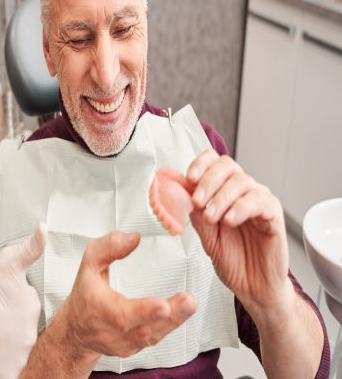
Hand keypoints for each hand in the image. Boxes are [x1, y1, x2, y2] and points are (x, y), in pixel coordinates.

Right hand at [0, 223, 46, 378]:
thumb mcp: (9, 260)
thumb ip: (32, 246)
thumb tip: (45, 228)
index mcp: (34, 305)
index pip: (31, 305)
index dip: (18, 304)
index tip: (5, 303)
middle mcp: (33, 330)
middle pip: (28, 327)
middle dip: (17, 323)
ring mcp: (22, 352)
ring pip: (23, 347)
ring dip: (14, 342)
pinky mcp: (9, 370)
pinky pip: (19, 372)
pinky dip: (15, 368)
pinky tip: (1, 355)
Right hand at [61, 231, 195, 358]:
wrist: (76, 330)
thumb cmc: (85, 295)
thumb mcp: (89, 264)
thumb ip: (108, 247)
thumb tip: (133, 238)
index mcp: (99, 308)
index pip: (121, 313)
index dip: (143, 311)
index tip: (162, 305)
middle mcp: (112, 330)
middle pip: (144, 328)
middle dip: (169, 316)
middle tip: (188, 302)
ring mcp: (125, 342)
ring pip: (152, 336)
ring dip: (175, 321)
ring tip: (189, 304)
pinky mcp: (135, 347)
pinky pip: (154, 338)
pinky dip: (170, 326)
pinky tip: (182, 313)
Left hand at [186, 150, 290, 314]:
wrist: (253, 288)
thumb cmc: (233, 261)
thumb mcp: (205, 235)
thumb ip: (193, 213)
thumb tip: (176, 192)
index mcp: (224, 192)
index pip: (214, 162)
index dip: (201, 164)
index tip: (189, 178)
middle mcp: (242, 192)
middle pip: (227, 166)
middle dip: (207, 181)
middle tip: (197, 202)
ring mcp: (259, 202)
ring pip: (242, 182)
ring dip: (221, 198)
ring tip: (211, 218)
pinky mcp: (274, 216)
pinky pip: (260, 201)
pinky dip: (240, 208)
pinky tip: (229, 220)